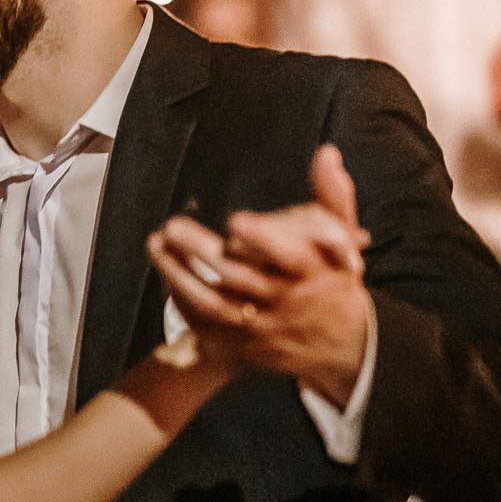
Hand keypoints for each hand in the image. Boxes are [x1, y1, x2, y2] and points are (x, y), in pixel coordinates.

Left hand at [150, 146, 372, 405]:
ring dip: (180, 276)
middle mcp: (287, 303)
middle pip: (240, 279)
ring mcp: (263, 328)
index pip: (288, 257)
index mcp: (314, 275)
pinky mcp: (245, 346)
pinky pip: (207, 327)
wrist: (342, 348)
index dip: (262, 239)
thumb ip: (333, 197)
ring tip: (157, 245)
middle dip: (203, 251)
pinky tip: (166, 275)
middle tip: (172, 225)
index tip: (234, 220)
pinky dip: (182, 303)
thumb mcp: (343, 242)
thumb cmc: (335, 281)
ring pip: (215, 304)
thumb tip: (327, 153)